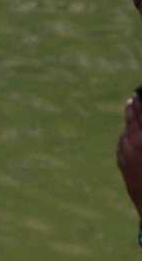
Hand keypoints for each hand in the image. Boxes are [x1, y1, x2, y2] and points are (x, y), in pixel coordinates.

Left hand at [116, 90, 141, 219]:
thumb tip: (138, 124)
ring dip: (128, 122)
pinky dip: (125, 137)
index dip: (139, 102)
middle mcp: (134, 145)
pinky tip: (127, 134)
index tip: (137, 93)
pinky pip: (121, 146)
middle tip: (133, 98)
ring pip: (125, 133)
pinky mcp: (123, 166)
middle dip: (132, 108)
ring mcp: (126, 156)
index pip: (141, 114)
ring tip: (131, 111)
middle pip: (131, 121)